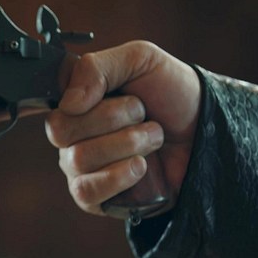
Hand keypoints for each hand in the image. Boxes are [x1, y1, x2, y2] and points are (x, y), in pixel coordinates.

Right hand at [44, 41, 200, 214]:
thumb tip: (69, 104)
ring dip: (127, 144)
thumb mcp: (139, 59)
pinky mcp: (94, 197)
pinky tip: (141, 167)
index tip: (113, 91)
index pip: (51, 100)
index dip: (82, 97)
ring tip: (153, 138)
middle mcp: (70, 134)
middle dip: (114, 118)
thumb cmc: (171, 93)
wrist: (206, 130)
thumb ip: (96, 67)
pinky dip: (116, 177)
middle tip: (142, 113)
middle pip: (61, 130)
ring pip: (77, 159)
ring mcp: (79, 167)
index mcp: (73, 100)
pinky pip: (85, 191)